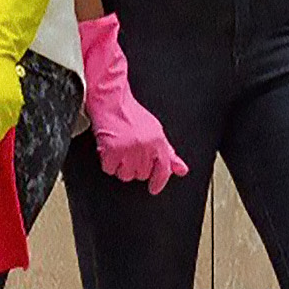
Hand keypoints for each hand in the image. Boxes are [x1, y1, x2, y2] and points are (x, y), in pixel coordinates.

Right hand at [78, 14, 188, 194]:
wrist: (110, 100)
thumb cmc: (131, 114)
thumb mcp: (155, 131)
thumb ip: (169, 153)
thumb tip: (182, 170)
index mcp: (158, 141)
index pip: (163, 169)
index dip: (158, 181)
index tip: (154, 188)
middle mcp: (145, 146)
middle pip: (141, 175)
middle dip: (133, 167)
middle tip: (128, 153)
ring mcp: (128, 148)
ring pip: (125, 175)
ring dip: (120, 166)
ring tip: (119, 151)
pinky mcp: (111, 149)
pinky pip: (109, 169)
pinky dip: (106, 162)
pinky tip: (108, 150)